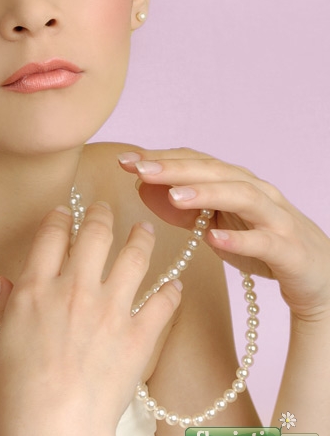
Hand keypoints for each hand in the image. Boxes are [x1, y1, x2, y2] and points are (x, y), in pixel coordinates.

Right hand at [0, 202, 180, 435]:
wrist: (54, 434)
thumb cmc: (18, 395)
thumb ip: (2, 307)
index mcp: (36, 288)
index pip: (52, 234)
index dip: (61, 216)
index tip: (67, 211)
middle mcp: (74, 289)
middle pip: (96, 234)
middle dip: (102, 214)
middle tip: (106, 208)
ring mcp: (110, 311)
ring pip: (134, 257)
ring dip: (141, 238)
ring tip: (144, 230)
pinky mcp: (137, 337)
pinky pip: (162, 304)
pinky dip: (171, 292)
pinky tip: (175, 285)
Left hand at [118, 147, 329, 322]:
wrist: (319, 277)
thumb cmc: (262, 245)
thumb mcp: (216, 224)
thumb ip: (183, 206)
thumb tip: (143, 186)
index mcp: (236, 182)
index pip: (195, 160)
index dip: (160, 158)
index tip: (124, 159)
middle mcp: (257, 191)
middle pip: (214, 171)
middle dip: (174, 168)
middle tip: (139, 168)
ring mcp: (276, 218)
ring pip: (241, 195)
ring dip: (206, 193)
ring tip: (173, 196)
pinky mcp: (290, 249)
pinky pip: (265, 241)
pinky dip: (240, 238)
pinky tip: (214, 237)